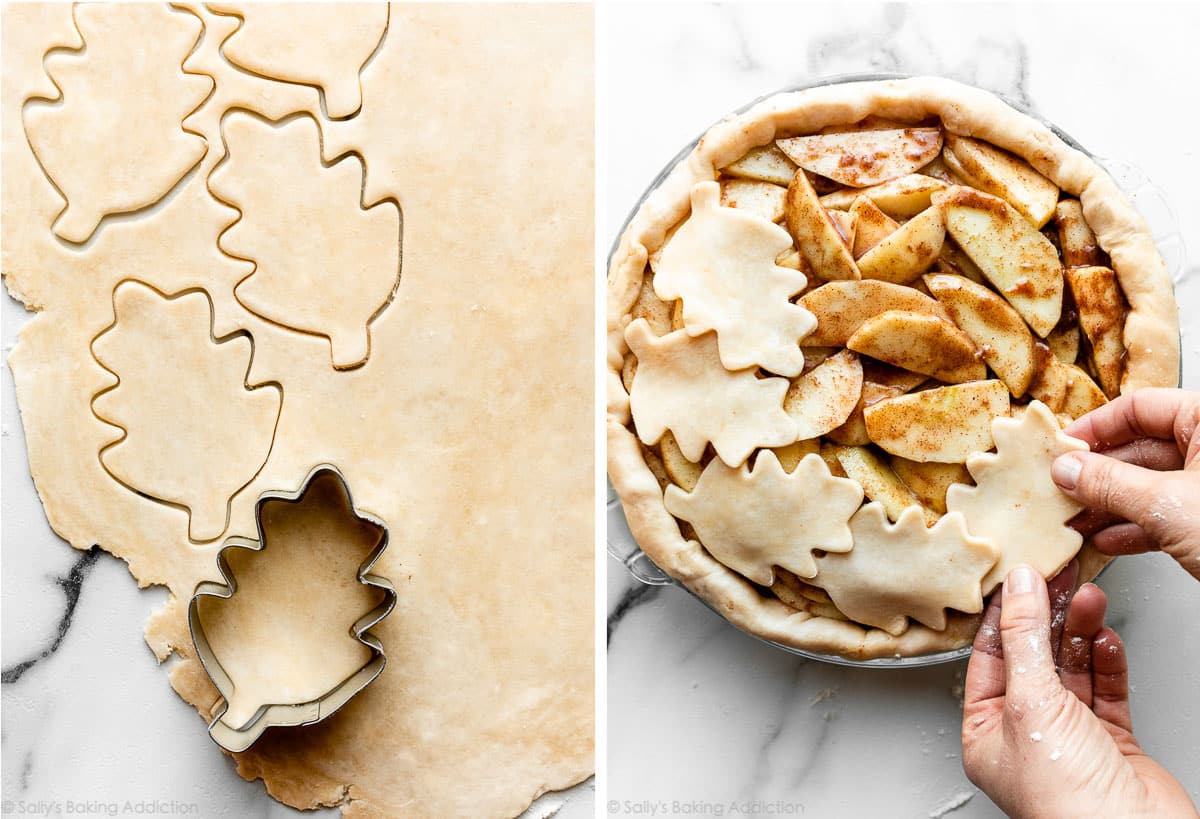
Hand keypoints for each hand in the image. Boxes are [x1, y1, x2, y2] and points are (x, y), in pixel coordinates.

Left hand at [962, 563, 1195, 818]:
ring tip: (1087, 597)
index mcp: (987, 734)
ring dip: (1079, 632)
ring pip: (1071, 670)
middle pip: (1032, 659)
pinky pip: (1105, 690)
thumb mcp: (1031, 703)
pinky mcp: (1111, 743)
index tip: (1016, 578)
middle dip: (1047, 617)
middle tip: (1058, 577)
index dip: (1002, 616)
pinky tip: (1105, 637)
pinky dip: (1106, 661)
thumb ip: (1024, 639)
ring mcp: (1070, 739)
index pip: (988, 659)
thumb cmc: (1068, 801)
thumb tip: (1018, 587)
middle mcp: (1025, 737)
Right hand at [1052, 388, 1199, 579]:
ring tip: (1074, 518)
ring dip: (1108, 505)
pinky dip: (1134, 528)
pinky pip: (1166, 514)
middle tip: (1058, 487)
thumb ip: (1109, 483)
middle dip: (1096, 474)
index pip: (1139, 408)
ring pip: (1150, 485)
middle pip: (1141, 448)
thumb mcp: (1167, 505)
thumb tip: (1068, 468)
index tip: (1061, 447)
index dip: (1094, 428)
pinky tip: (1106, 540)